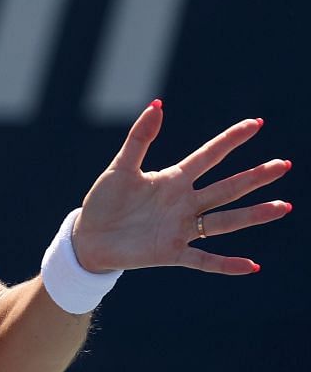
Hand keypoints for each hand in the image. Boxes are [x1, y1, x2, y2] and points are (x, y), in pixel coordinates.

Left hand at [72, 102, 291, 273]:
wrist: (88, 238)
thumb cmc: (104, 201)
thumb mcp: (120, 168)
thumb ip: (139, 139)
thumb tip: (156, 105)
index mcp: (174, 180)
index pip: (209, 156)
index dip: (230, 139)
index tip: (256, 123)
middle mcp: (184, 203)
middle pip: (226, 188)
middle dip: (254, 177)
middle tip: (283, 165)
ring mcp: (181, 229)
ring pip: (224, 221)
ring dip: (253, 215)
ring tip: (282, 206)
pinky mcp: (171, 253)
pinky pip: (203, 260)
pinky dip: (226, 264)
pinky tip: (250, 266)